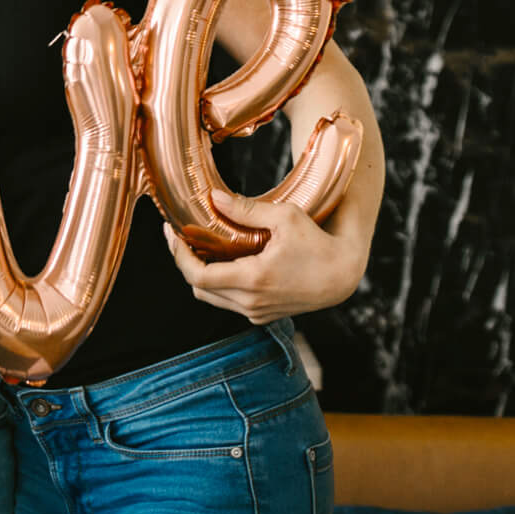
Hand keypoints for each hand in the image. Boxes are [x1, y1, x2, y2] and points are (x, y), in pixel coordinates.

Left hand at [167, 190, 367, 323]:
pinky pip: (228, 302)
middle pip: (198, 289)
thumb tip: (212, 197)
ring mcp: (257, 313)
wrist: (343, 275)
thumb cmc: (317, 243)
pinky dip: (218, 284)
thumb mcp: (285, 217)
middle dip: (184, 262)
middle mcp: (252, 302)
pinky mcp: (263, 316)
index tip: (171, 233)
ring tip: (196, 246)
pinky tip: (220, 261)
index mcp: (253, 280)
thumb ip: (246, 210)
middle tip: (179, 236)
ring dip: (199, 275)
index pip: (197, 276)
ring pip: (211, 298)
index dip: (178, 256)